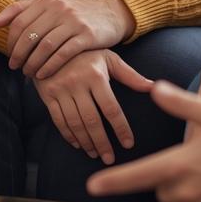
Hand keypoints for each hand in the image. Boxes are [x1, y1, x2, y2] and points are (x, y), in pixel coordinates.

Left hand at [0, 0, 134, 78]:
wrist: (108, 15)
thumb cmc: (71, 15)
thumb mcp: (47, 7)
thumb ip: (18, 12)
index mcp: (46, 0)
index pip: (19, 21)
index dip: (11, 42)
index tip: (11, 56)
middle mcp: (59, 7)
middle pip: (29, 34)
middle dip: (19, 54)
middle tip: (15, 68)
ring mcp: (73, 21)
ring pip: (45, 46)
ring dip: (33, 63)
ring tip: (28, 74)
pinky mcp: (87, 35)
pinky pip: (63, 53)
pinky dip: (49, 66)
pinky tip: (43, 75)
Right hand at [33, 49, 152, 164]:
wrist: (51, 44)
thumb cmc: (87, 53)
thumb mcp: (109, 58)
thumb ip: (130, 75)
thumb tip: (153, 86)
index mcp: (96, 75)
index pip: (111, 108)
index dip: (120, 128)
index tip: (128, 144)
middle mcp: (77, 83)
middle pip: (92, 120)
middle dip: (102, 142)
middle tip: (110, 158)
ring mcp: (60, 90)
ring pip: (75, 123)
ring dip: (86, 142)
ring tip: (95, 154)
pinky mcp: (47, 95)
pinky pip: (58, 120)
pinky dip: (68, 135)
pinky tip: (78, 144)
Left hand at [88, 81, 200, 201]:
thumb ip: (180, 103)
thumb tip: (153, 88)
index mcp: (181, 163)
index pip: (138, 174)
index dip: (113, 181)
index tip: (93, 186)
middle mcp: (188, 190)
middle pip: (162, 188)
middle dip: (172, 177)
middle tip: (199, 161)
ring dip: (189, 192)